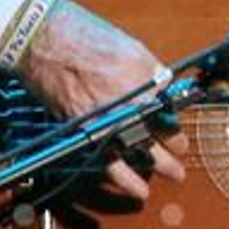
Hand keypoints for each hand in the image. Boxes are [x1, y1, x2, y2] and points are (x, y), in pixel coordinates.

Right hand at [12, 0, 186, 201]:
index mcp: (148, 80)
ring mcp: (112, 119)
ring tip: (175, 174)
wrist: (46, 43)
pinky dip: (127, 179)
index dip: (174, 115)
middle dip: (174, 141)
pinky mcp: (89, 131)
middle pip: (163, 129)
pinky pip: (112, 162)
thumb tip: (161, 85)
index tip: (176, 121)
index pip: (171, 106)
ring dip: (162, 164)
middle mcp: (134, 104)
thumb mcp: (131, 48)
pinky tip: (139, 190)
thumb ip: (150, 70)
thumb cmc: (86, 38)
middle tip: (181, 147)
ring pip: (144, 150)